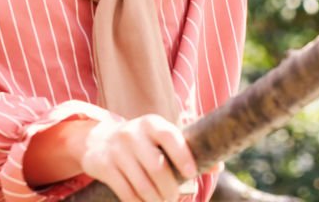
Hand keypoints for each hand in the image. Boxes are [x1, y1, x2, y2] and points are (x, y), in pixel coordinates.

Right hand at [78, 114, 197, 201]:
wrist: (99, 140)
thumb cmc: (143, 142)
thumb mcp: (160, 138)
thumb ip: (187, 149)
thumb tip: (218, 166)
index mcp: (152, 124)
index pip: (169, 136)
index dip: (182, 155)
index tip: (191, 173)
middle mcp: (133, 133)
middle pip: (157, 167)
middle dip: (169, 189)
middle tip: (174, 198)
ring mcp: (117, 150)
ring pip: (142, 185)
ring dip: (155, 201)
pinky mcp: (103, 166)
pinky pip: (126, 193)